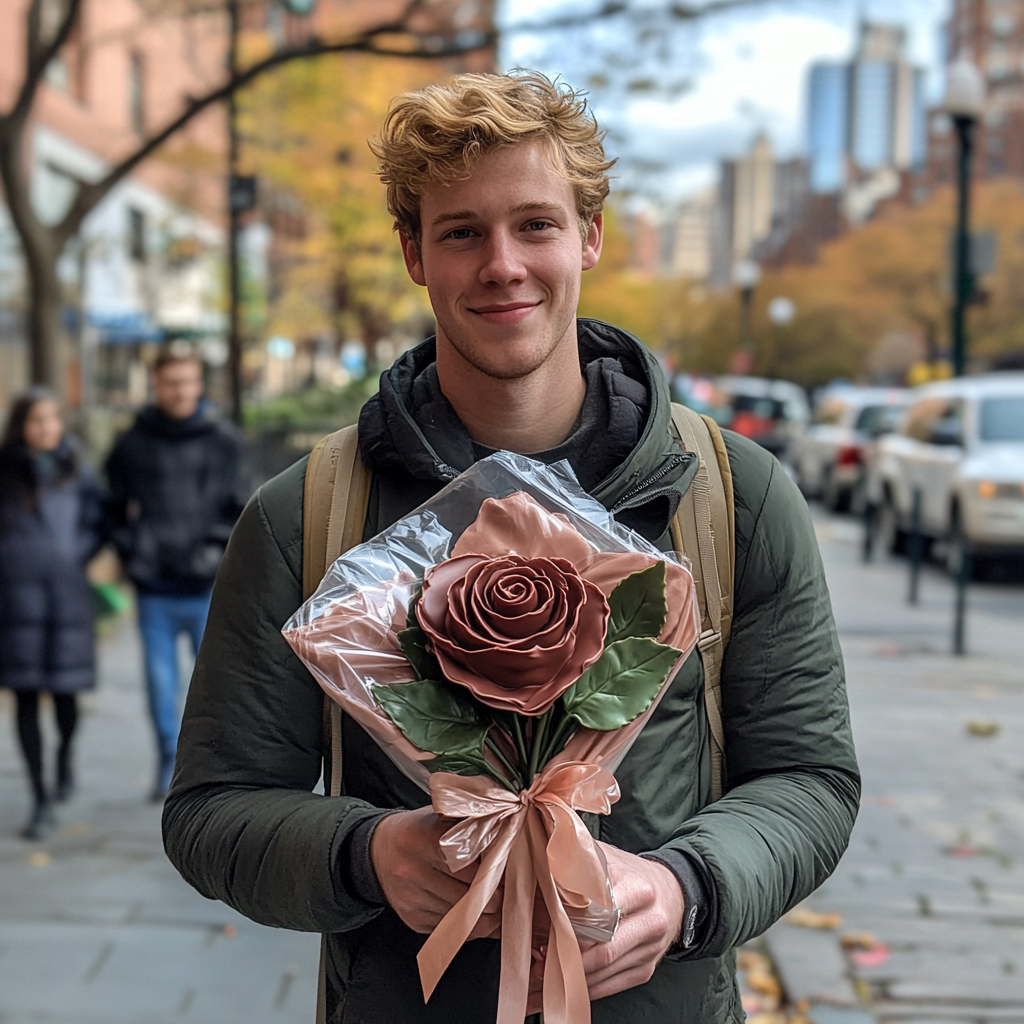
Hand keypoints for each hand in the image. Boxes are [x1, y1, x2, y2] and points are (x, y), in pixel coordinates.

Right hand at [369, 807, 500, 937]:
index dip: (492, 870)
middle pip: (466, 894)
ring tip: (498, 902)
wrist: (378, 851)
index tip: (508, 871)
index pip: (468, 864)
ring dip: (485, 915)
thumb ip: (470, 823)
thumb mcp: (440, 817)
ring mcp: (411, 898)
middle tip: (509, 890)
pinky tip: (477, 913)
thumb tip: (507, 837)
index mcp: (423, 838)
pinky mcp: (412, 919)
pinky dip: (468, 925)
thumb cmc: (418, 831)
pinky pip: (450, 930)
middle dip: (493, 896)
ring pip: (460, 918)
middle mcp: (412, 870)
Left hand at [525, 842, 683, 1012]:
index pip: (601, 914)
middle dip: (568, 958)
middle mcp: (649, 922)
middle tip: (538, 958)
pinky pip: (611, 986)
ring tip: (541, 974)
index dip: (571, 926)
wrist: (672, 892)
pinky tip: (562, 986)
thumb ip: (578, 861)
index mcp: (638, 889)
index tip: (545, 932)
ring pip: (605, 971)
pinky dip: (585, 989)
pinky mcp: (646, 970)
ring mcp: (649, 950)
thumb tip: (539, 865)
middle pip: (604, 949)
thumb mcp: (608, 857)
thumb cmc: (629, 873)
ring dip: (572, 978)